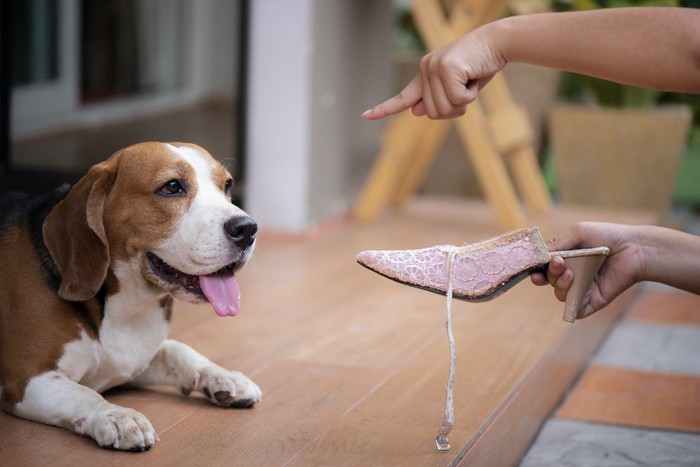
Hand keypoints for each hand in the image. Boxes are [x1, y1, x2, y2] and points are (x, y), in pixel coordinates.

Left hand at [361, 23, 505, 119]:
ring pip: (444, 109)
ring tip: (470, 81)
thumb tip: (416, 111)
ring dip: (463, 102)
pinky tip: (474, 77)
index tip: (365, 116)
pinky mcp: (446, 68)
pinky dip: (471, 95)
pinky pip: (458, 100)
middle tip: (467, 88)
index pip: (402, 97)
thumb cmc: (479, 66)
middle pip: (434, 113)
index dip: (384, 108)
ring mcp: (433, 68)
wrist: (497, 43)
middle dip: (455, 108)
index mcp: (425, 75)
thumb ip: (437, 99)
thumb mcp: (457, 87)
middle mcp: (425, 69)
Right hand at [530, 222, 644, 317]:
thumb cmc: (607, 236)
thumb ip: (556, 243)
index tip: (533, 265)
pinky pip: (574, 309)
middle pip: (548, 280)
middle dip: (547, 274)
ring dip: (559, 284)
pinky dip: (570, 302)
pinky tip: (575, 286)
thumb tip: (539, 255)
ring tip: (570, 273)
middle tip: (557, 263)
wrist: (635, 248)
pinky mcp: (592, 301)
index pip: (543, 267)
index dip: (536, 267)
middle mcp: (571, 275)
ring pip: (559, 294)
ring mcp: (581, 289)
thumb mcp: (577, 232)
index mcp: (565, 259)